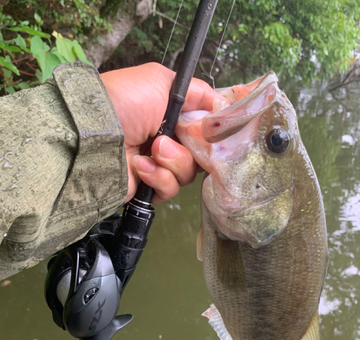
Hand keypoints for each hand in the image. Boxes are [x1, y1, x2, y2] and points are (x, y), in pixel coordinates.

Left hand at [101, 62, 224, 203]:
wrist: (90, 135)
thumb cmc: (122, 101)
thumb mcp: (161, 81)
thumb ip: (196, 91)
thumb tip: (222, 107)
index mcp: (173, 114)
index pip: (206, 127)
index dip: (212, 132)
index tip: (212, 132)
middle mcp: (168, 138)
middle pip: (202, 153)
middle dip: (188, 147)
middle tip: (166, 139)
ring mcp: (159, 164)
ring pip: (188, 173)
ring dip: (172, 161)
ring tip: (151, 150)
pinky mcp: (149, 186)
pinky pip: (170, 189)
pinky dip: (158, 178)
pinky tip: (139, 166)